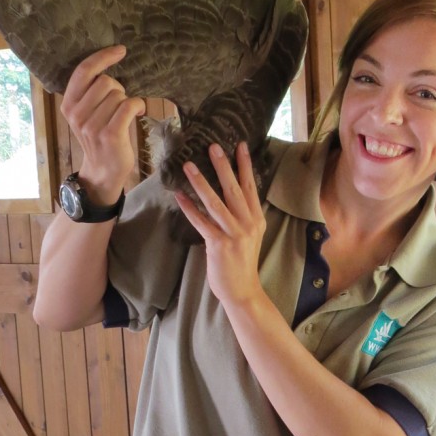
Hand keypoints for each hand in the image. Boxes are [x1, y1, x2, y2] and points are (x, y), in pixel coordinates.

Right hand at [59, 46, 145, 203]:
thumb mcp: (86, 113)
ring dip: (128, 101)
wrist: (103, 170)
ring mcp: (92, 125)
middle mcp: (77, 114)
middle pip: (106, 82)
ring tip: (125, 114)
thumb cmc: (99, 136)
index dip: (103, 57)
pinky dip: (138, 106)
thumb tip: (110, 62)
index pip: (84, 71)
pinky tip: (139, 112)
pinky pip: (129, 106)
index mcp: (68, 104)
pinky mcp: (110, 134)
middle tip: (120, 103)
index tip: (120, 50)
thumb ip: (90, 92)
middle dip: (119, 89)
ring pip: (119, 95)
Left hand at [174, 142, 266, 308]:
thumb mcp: (251, 235)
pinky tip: (179, 196)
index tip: (240, 145)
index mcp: (257, 218)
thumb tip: (230, 193)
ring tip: (189, 166)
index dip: (245, 165)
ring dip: (201, 183)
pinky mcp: (219, 245)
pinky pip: (202, 222)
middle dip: (224, 166)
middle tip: (213, 146)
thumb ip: (243, 215)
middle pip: (235, 189)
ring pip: (216, 203)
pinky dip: (189, 209)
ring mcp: (234, 234)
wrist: (243, 290)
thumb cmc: (242, 261)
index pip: (251, 186)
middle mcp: (248, 223)